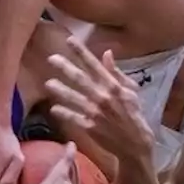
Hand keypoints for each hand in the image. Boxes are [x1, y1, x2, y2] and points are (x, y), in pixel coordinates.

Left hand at [45, 38, 154, 157]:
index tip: (70, 40)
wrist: (135, 143)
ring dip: (61, 91)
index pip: (95, 65)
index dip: (82, 52)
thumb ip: (117, 72)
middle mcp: (103, 97)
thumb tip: (106, 53)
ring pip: (75, 99)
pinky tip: (54, 108)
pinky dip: (64, 113)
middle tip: (51, 58)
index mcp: (114, 86)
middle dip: (66, 68)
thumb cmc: (133, 114)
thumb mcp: (131, 91)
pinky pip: (74, 118)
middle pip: (81, 79)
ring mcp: (96, 113)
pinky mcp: (90, 127)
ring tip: (48, 83)